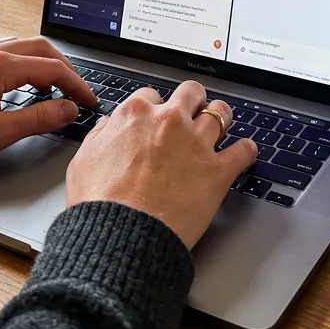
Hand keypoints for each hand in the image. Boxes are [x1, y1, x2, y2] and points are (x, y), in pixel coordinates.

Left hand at [0, 37, 96, 166]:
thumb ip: (37, 119)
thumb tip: (67, 109)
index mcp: (0, 66)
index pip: (53, 68)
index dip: (77, 85)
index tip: (90, 100)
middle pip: (40, 49)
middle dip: (65, 68)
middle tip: (77, 90)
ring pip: (21, 48)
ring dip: (44, 63)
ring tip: (55, 86)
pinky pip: (3, 53)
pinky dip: (23, 64)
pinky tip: (20, 82)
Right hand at [66, 81, 257, 248]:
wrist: (120, 235)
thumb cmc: (99, 203)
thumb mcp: (84, 160)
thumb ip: (102, 135)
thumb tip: (111, 126)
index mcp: (136, 114)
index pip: (152, 96)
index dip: (155, 108)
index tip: (157, 118)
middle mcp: (169, 121)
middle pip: (191, 93)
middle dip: (192, 102)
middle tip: (192, 115)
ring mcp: (196, 144)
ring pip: (221, 114)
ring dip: (221, 119)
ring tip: (222, 127)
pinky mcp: (217, 171)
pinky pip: (244, 150)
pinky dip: (245, 151)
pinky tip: (243, 154)